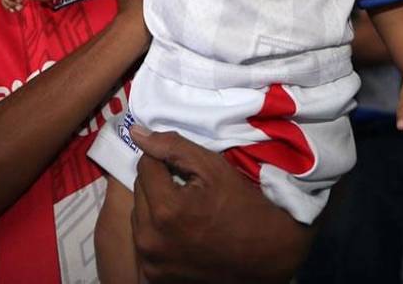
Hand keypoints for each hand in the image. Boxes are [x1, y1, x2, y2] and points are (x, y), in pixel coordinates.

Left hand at [129, 127, 310, 282]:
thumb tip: (136, 132)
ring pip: (138, 215)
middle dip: (158, 184)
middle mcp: (151, 239)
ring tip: (185, 211)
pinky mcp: (154, 276)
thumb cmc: (242, 205)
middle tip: (188, 190)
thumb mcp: (212, 167)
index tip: (187, 170)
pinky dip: (156, 232)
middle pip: (139, 191)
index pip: (145, 165)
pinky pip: (144, 241)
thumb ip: (172, 147)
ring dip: (154, 207)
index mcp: (165, 209)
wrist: (266, 253)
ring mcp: (151, 261)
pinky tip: (180, 231)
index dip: (166, 161)